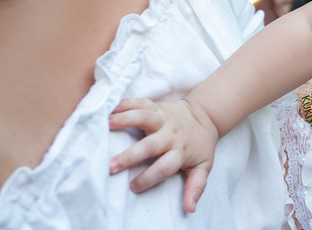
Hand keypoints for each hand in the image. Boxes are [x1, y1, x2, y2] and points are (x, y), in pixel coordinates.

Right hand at [108, 98, 219, 212]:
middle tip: (111, 166)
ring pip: (144, 116)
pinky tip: (110, 109)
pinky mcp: (156, 106)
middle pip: (150, 145)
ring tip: (106, 124)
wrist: (206, 116)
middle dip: (131, 155)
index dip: (149, 178)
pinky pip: (140, 102)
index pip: (164, 167)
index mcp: (180, 152)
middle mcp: (170, 135)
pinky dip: (125, 103)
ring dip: (125, 119)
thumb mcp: (203, 166)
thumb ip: (196, 186)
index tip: (133, 186)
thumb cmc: (199, 146)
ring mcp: (163, 118)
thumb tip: (190, 209)